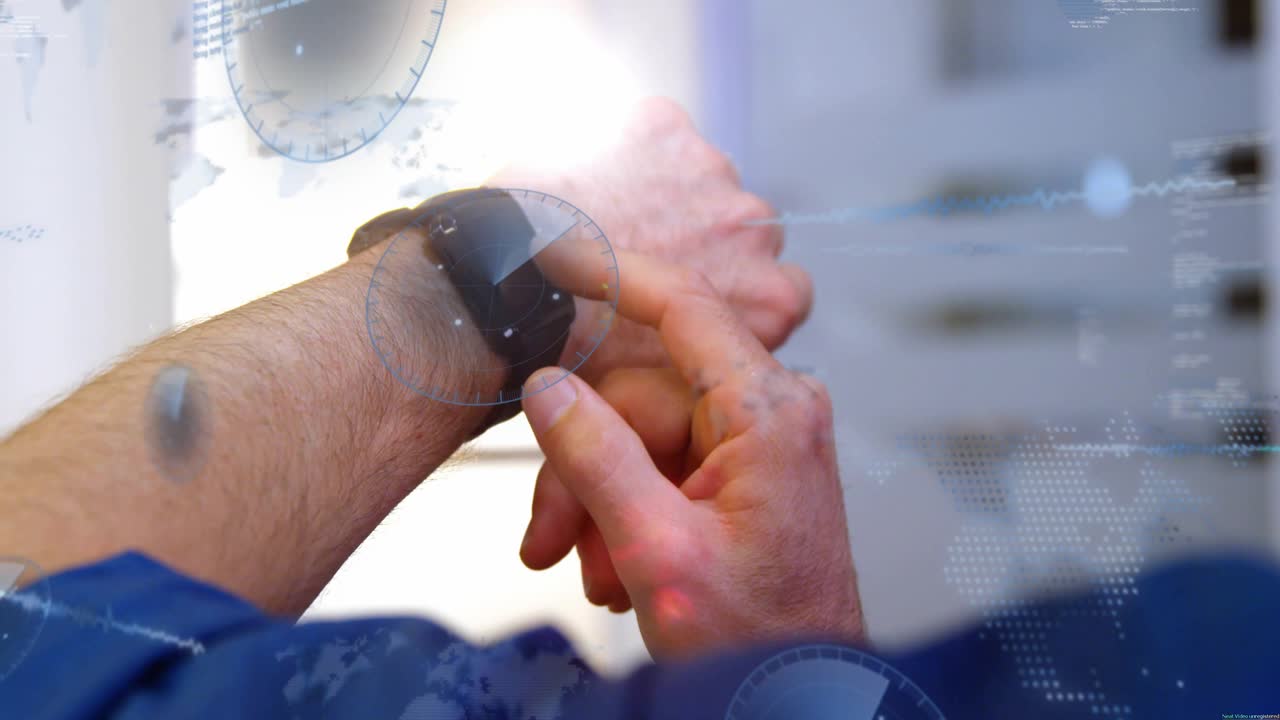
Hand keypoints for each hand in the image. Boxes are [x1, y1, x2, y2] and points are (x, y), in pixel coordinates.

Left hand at [489, 97, 812, 384]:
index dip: (731, 289)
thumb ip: (706, 359)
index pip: (779, 288)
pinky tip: (586, 186)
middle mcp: (754, 230)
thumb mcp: (668, 387)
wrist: (511, 295)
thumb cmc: (579, 353)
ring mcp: (710, 172)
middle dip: (701, 238)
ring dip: (666, 193)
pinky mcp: (662, 128)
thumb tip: (689, 366)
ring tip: (605, 222)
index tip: (693, 292)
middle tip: (640, 257)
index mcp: (770, 300)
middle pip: (742, 229)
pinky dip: (625, 152)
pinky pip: (653, 133)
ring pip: (698, 178)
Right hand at [519, 253, 862, 658]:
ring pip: (644, 436)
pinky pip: (667, 465)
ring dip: (600, 504)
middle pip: (641, 397)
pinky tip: (619, 570)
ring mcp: (761, 442)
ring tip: (591, 574)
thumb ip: (597, 458)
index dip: (613, 272)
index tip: (555, 254)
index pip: (683, 307)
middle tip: (546, 542)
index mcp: (768, 413)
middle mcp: (773, 412)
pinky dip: (629, 512)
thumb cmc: (756, 638)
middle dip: (583, 469)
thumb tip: (548, 386)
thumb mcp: (656, 550)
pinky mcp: (747, 472)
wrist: (800, 698)